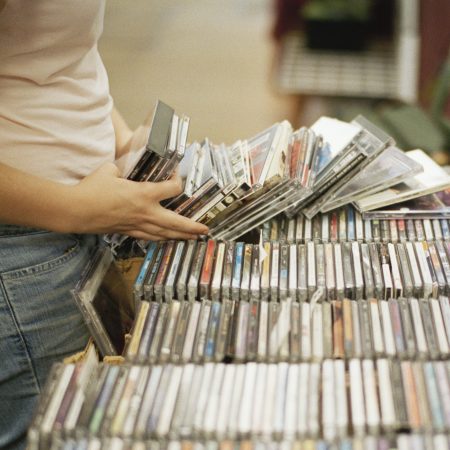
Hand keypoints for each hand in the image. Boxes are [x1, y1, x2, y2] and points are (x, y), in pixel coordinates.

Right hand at [71, 163, 208, 240]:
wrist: (76, 210)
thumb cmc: (92, 188)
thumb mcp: (111, 170)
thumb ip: (124, 169)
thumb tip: (126, 169)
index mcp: (143, 194)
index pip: (172, 189)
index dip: (178, 179)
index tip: (177, 174)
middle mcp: (145, 212)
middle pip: (175, 222)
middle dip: (192, 227)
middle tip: (205, 231)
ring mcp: (137, 224)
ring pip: (164, 234)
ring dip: (180, 236)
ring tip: (192, 239)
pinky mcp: (128, 231)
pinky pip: (149, 237)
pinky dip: (161, 239)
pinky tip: (166, 240)